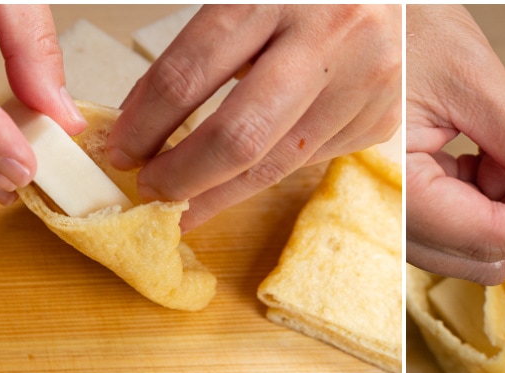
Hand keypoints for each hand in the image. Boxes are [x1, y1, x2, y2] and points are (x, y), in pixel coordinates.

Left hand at [107, 5, 401, 230]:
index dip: (148, 121)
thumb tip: (142, 117)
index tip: (122, 148)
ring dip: (218, 192)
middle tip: (149, 189)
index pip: (193, 71)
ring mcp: (365, 80)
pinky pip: (310, 159)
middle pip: (240, 133)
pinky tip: (236, 183)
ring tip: (181, 204)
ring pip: (276, 161)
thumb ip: (202, 47)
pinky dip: (266, 174)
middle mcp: (330, 36)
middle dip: (182, 174)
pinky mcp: (383, 115)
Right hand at [406, 5, 504, 284]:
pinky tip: (496, 140)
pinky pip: (461, 214)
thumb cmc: (398, 29)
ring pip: (478, 237)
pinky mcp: (405, 196)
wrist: (359, 15)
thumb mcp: (473, 80)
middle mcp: (389, 213)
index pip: (490, 234)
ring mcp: (395, 209)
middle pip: (484, 250)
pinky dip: (494, 185)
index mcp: (395, 189)